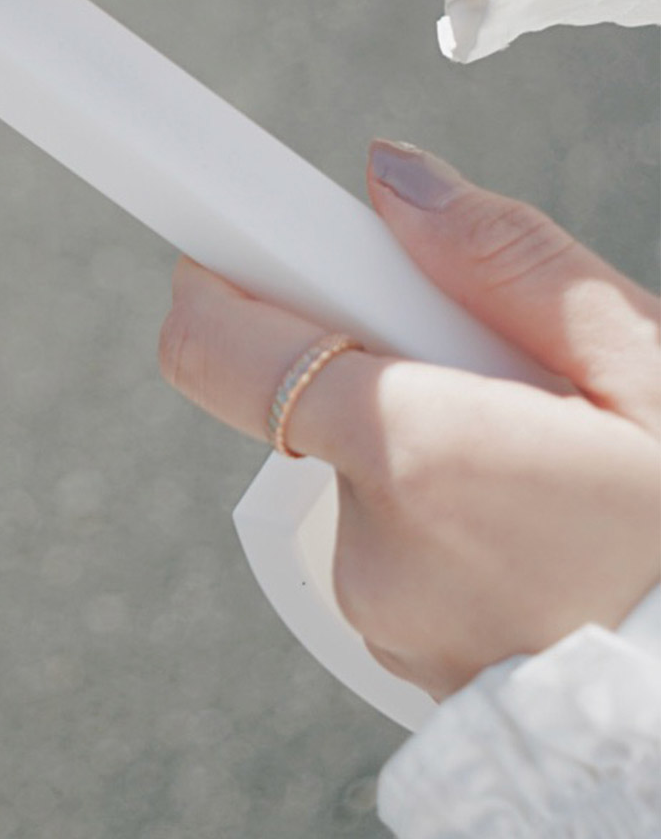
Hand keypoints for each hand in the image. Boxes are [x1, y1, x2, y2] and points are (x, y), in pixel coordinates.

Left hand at [159, 140, 660, 699]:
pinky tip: (540, 536)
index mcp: (417, 453)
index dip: (222, 280)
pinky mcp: (400, 660)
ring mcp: (377, 614)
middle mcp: (368, 543)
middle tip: (506, 380)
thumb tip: (390, 177)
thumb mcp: (649, 372)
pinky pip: (392, 548)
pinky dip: (443, 523)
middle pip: (314, 401)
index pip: (220, 351)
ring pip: (363, 475)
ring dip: (427, 451)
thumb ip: (507, 263)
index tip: (251, 241)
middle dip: (391, 367)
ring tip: (548, 475)